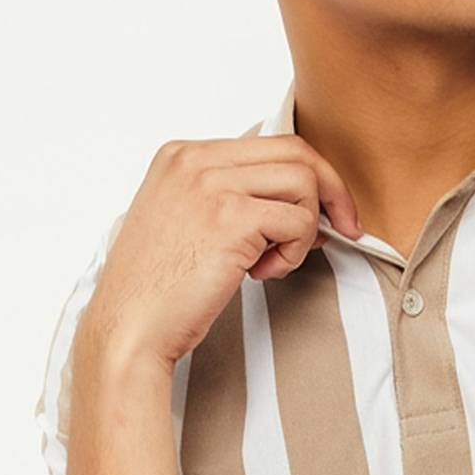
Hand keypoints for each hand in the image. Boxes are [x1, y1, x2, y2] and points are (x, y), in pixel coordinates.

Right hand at [80, 128, 362, 369]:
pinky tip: (260, 274)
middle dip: (332, 192)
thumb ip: (229, 197)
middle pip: (295, 151)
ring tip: (272, 263)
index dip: (311, 178)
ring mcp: (210, 185)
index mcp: (182, 154)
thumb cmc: (159, 289)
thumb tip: (299, 199)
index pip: (271, 144)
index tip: (328, 214)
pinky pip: (297, 222)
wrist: (129, 330)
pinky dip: (293, 253)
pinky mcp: (230, 218)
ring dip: (305, 230)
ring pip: (302, 183)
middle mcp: (194, 159)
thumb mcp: (186, 222)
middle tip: (345, 230)